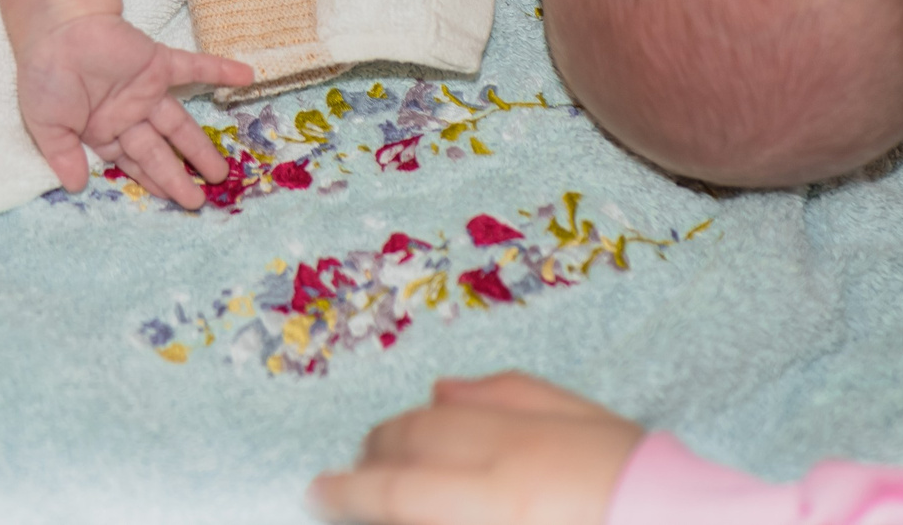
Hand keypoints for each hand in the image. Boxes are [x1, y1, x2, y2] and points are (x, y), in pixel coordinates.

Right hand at [16, 14, 252, 209]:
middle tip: (199, 202)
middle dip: (177, 177)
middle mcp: (128, 115)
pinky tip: (247, 76)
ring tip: (222, 172)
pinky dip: (219, 71)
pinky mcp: (157, 63)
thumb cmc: (45, 76)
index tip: (172, 201)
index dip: (153, 183)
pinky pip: (193, 68)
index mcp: (102, 131)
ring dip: (200, 147)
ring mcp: (145, 90)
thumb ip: (62, 155)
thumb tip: (74, 187)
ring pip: (179, 124)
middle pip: (159, 152)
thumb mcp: (46, 124)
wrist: (56, 29)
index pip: (133, 164)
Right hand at [307, 373, 644, 524]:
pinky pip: (510, 389)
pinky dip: (471, 393)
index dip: (349, 491)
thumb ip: (458, 516)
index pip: (397, 492)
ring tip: (393, 438)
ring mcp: (548, 426)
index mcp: (491, 502)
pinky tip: (451, 393)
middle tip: (353, 470)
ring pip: (453, 406)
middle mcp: (508, 453)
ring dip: (413, 421)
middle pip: (416, 438)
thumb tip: (408, 507)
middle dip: (375, 451)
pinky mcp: (585, 416)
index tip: (317, 489)